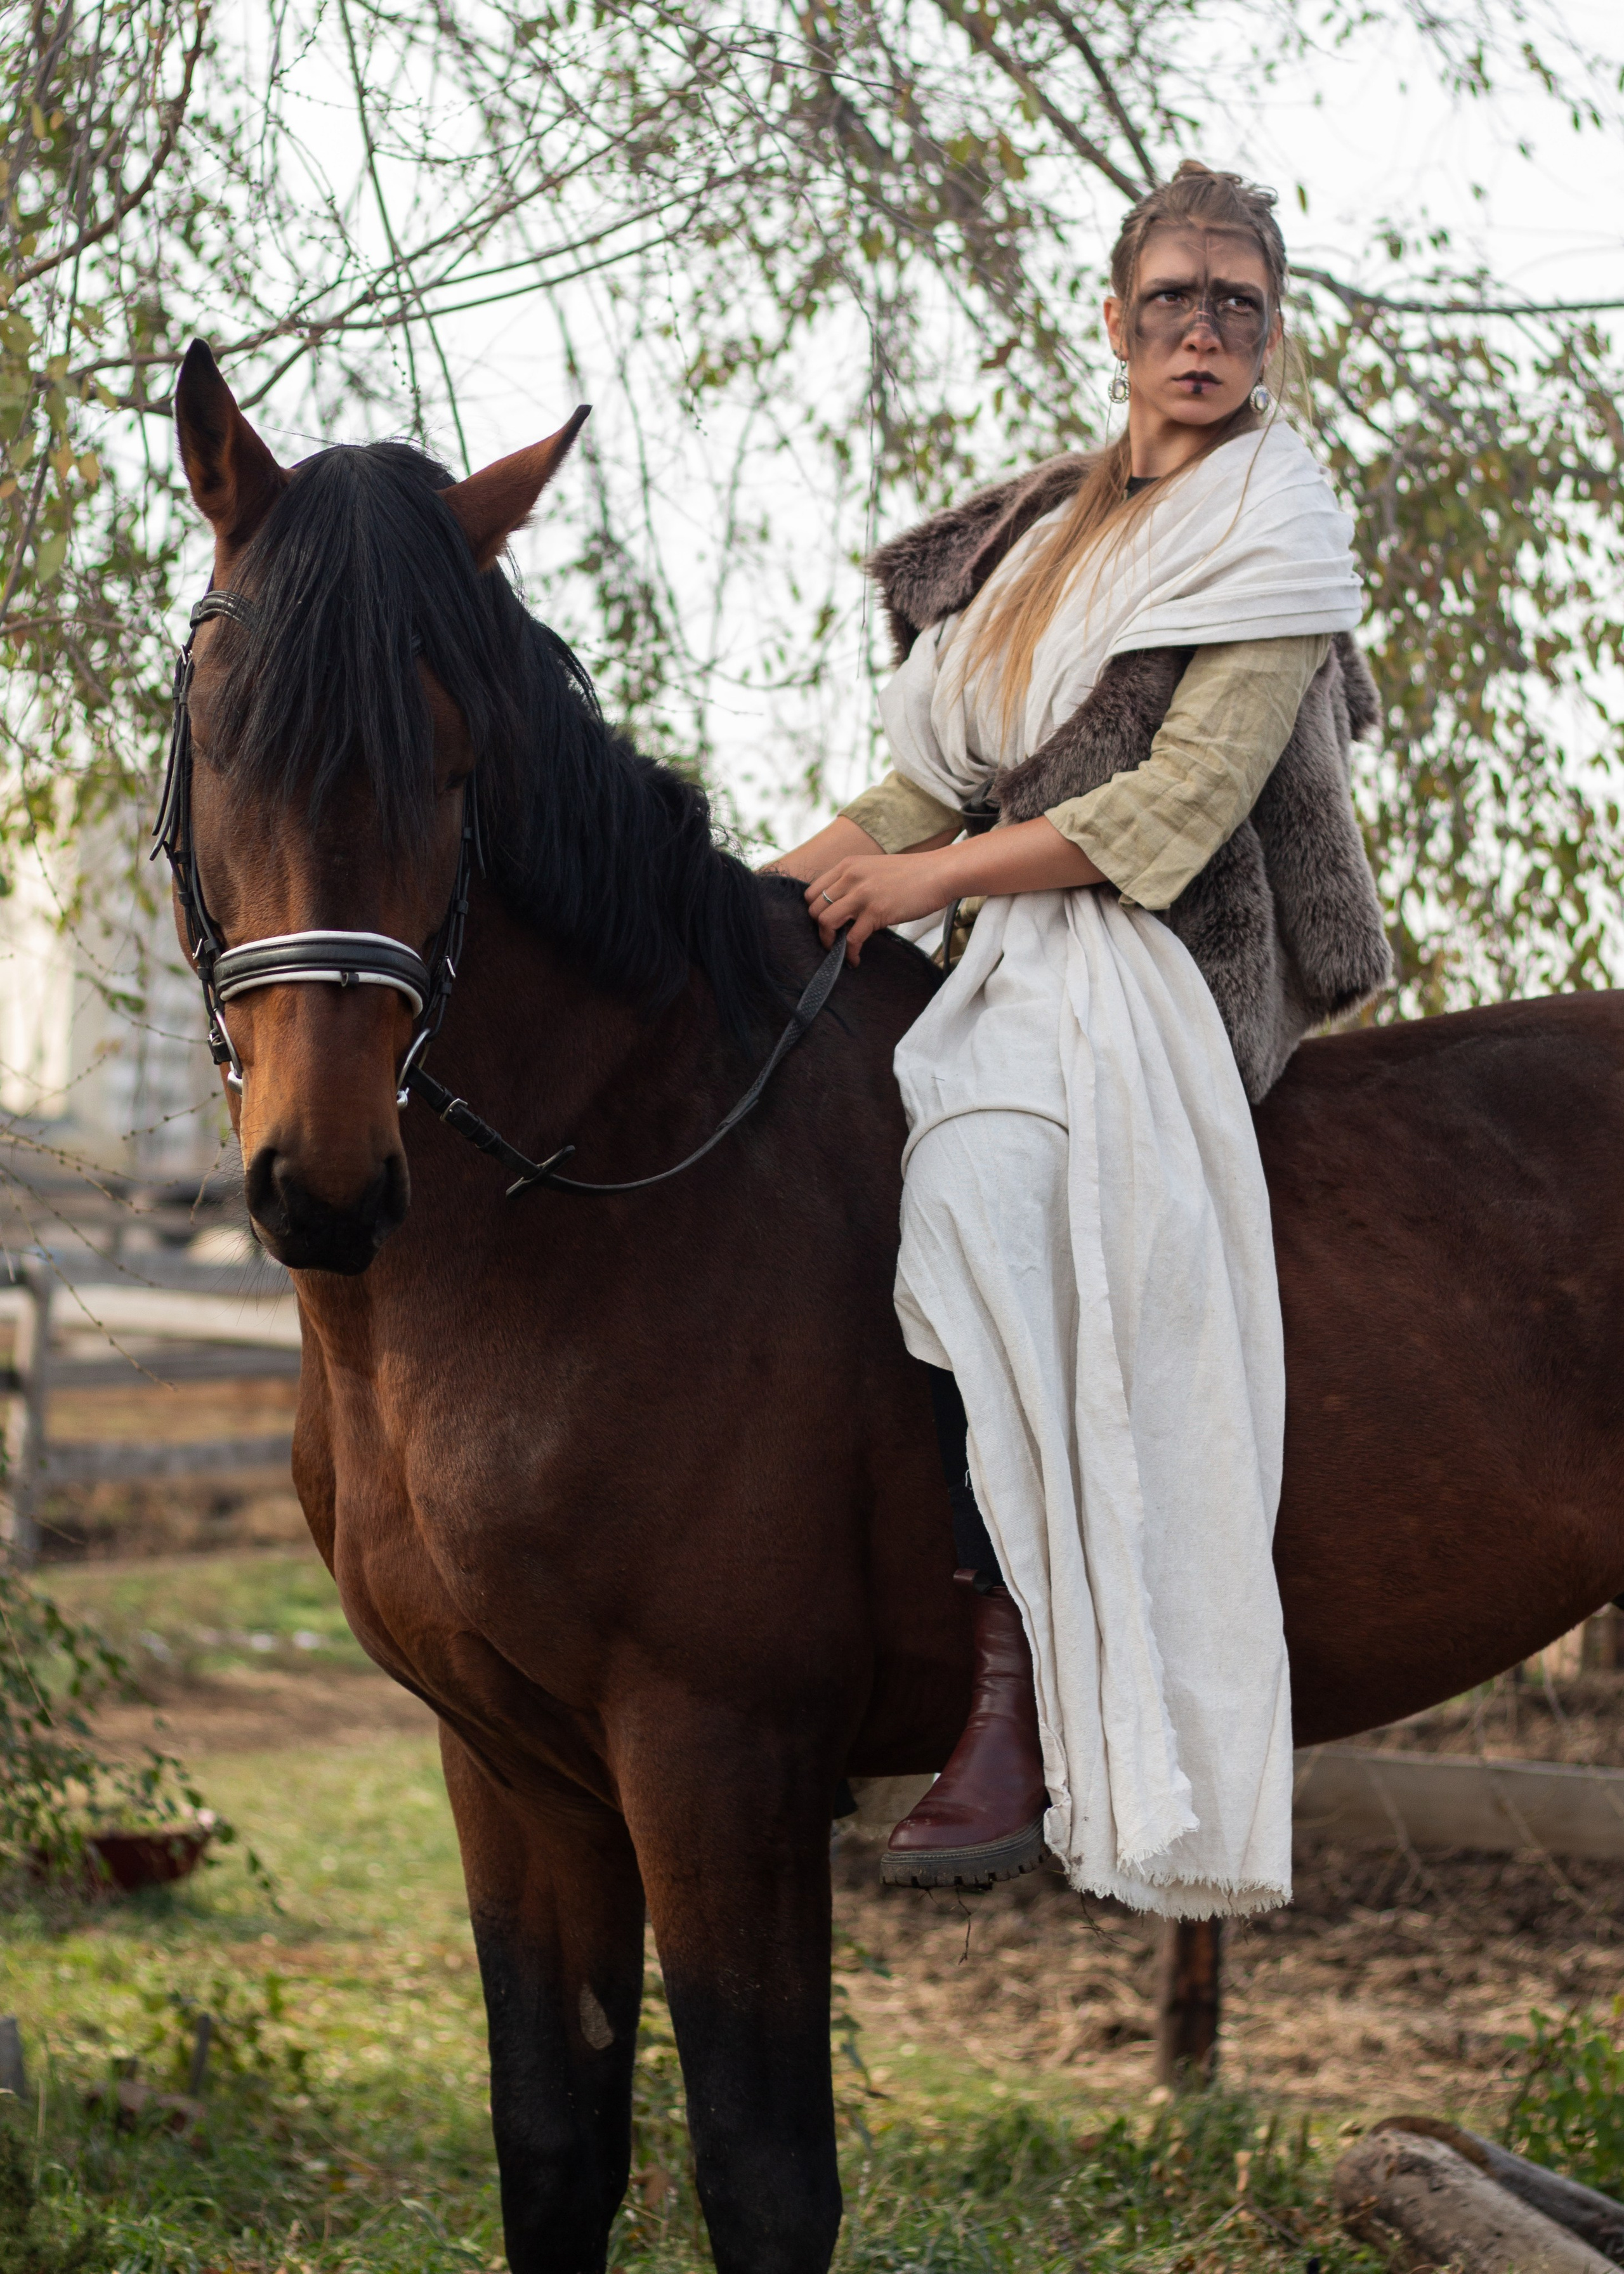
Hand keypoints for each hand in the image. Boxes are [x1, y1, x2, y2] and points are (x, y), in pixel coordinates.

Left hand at [806, 849, 956, 962]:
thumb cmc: (912, 874)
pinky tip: (855, 959)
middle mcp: (850, 878)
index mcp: (847, 865)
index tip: (824, 923)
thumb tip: (842, 906)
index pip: (812, 891)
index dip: (814, 910)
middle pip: (814, 908)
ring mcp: (862, 895)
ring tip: (838, 950)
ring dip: (828, 941)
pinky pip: (851, 939)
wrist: (939, 873)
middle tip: (831, 938)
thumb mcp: (874, 868)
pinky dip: (850, 953)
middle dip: (818, 927)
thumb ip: (855, 882)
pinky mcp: (876, 912)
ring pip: (825, 921)